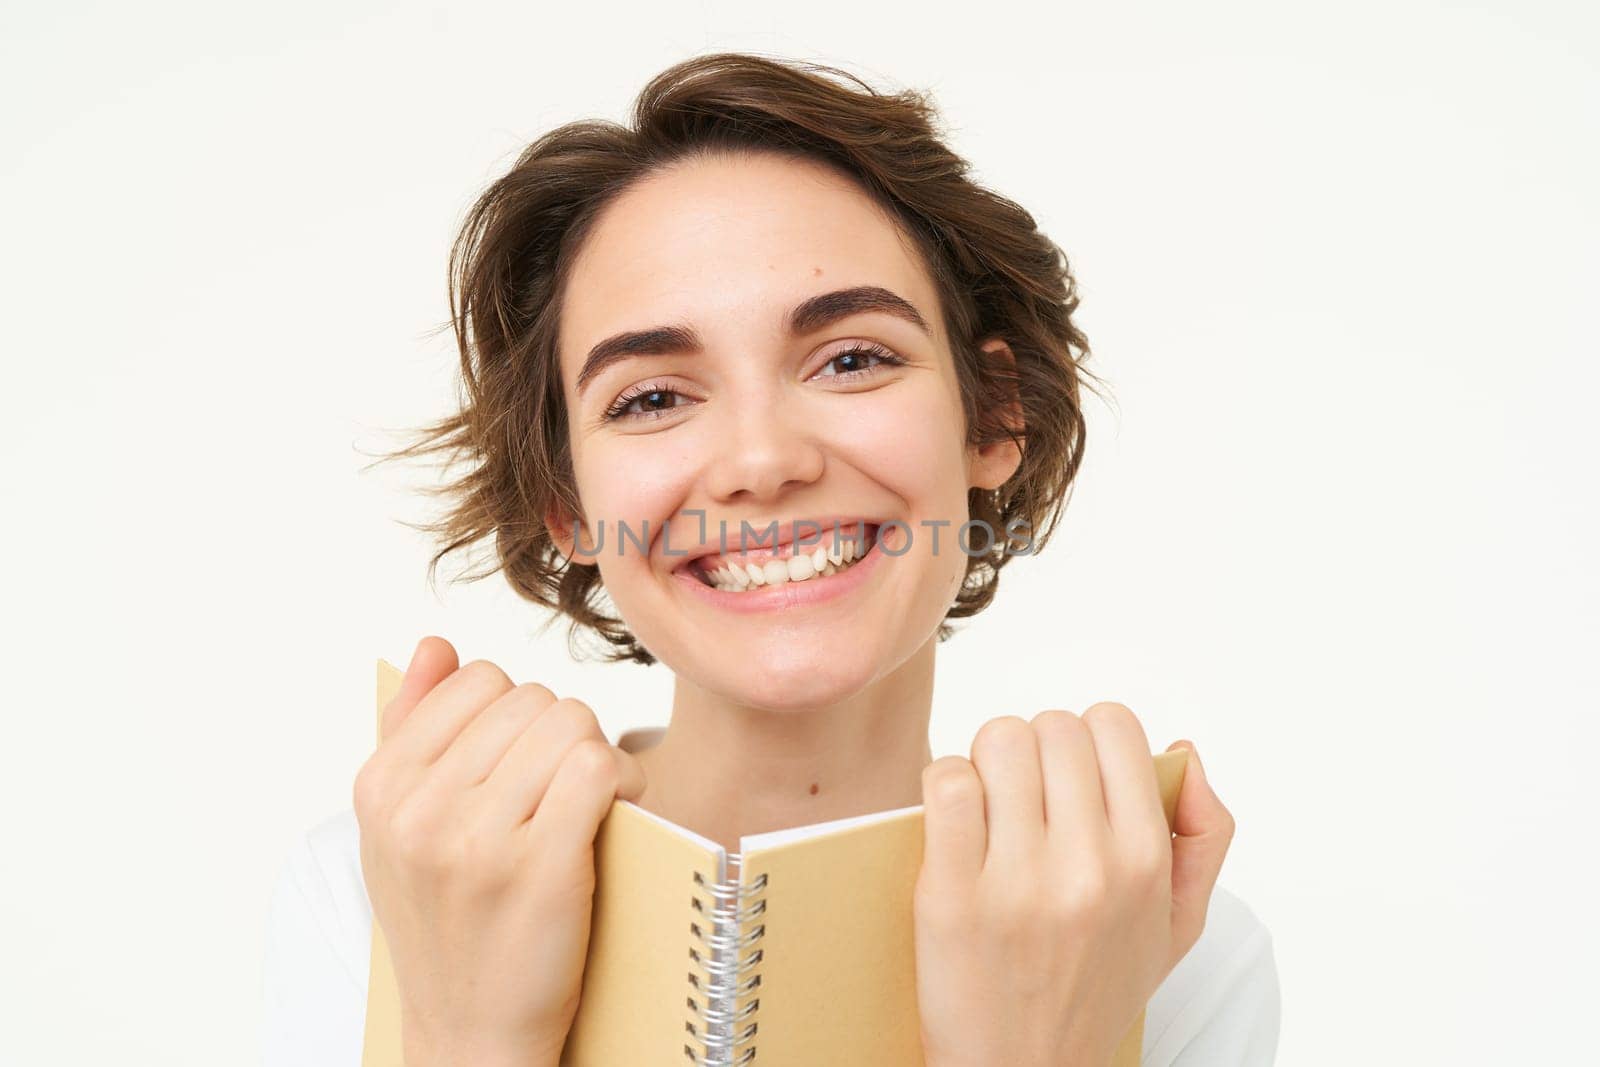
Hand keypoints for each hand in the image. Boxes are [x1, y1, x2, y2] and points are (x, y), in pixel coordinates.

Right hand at [352, 636, 646, 1066]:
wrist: (470, 1033)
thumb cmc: (446, 922)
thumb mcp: (399, 829)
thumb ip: (411, 727)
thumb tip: (436, 644)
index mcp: (381, 786)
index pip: (479, 680)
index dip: (520, 714)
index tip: (526, 761)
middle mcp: (420, 808)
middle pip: (535, 700)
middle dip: (562, 735)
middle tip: (564, 790)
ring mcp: (478, 840)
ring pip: (573, 725)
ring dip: (598, 757)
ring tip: (589, 804)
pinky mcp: (541, 869)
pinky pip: (599, 768)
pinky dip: (625, 782)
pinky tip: (617, 813)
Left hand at [912, 704, 1233, 1066]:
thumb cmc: (1093, 992)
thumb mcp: (1176, 926)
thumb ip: (1203, 835)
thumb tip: (1185, 752)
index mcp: (1146, 862)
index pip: (1114, 725)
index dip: (1086, 737)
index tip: (1069, 774)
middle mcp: (1090, 866)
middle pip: (1052, 727)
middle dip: (1032, 748)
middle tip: (1022, 793)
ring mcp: (1020, 881)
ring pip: (998, 741)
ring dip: (986, 762)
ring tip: (987, 804)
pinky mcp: (953, 896)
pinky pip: (949, 784)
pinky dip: (946, 784)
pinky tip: (953, 818)